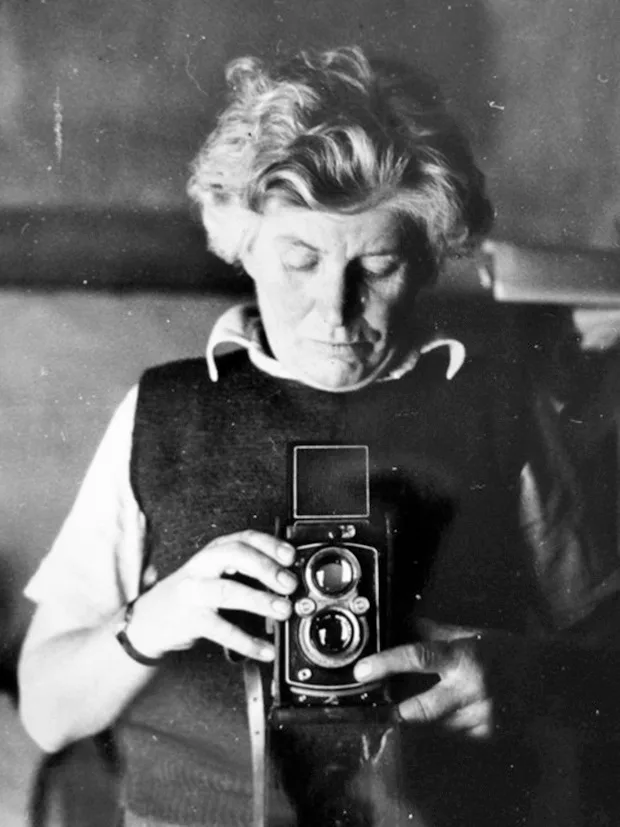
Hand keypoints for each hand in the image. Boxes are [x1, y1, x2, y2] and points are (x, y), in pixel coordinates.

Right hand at [123, 530, 296, 662]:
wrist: (148, 620)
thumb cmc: (190, 594)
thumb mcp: (214, 573)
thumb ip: (245, 571)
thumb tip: (288, 579)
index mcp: (214, 552)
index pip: (244, 538)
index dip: (270, 544)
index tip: (291, 556)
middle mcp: (203, 566)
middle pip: (234, 555)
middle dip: (265, 567)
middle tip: (289, 583)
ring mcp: (194, 592)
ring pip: (228, 590)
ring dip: (259, 600)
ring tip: (283, 610)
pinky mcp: (190, 619)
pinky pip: (222, 630)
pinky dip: (247, 641)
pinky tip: (265, 649)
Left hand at [354, 619, 531, 738]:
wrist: (553, 678)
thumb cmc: (508, 651)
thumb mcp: (472, 635)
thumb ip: (436, 632)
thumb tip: (404, 621)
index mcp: (464, 656)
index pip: (417, 657)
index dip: (386, 664)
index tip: (361, 671)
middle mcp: (471, 688)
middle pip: (420, 709)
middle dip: (397, 709)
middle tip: (384, 702)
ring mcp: (481, 716)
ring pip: (434, 726)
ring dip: (422, 718)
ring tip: (425, 702)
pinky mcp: (489, 735)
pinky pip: (454, 735)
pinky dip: (446, 725)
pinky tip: (453, 711)